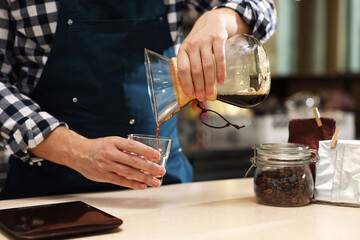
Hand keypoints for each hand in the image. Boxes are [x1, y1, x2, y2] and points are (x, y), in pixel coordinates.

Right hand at [30, 127, 164, 189]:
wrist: (78, 153)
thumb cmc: (99, 147)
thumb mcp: (112, 142)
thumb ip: (126, 148)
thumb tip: (145, 156)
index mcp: (114, 142)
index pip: (134, 146)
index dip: (147, 151)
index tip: (157, 156)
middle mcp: (110, 153)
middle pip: (133, 161)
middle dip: (149, 167)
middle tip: (161, 171)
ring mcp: (106, 165)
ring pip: (129, 172)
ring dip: (144, 178)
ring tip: (155, 182)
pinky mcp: (103, 175)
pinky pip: (121, 181)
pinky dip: (133, 184)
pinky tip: (142, 186)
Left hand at [177, 8, 249, 101]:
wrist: (212, 22)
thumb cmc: (200, 42)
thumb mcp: (190, 50)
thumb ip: (190, 65)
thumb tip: (192, 89)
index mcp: (183, 50)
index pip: (183, 69)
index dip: (186, 83)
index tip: (190, 94)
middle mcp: (192, 45)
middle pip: (196, 70)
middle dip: (199, 86)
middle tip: (203, 97)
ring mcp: (205, 41)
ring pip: (207, 66)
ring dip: (210, 82)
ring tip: (211, 93)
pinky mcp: (218, 39)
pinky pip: (220, 58)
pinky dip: (221, 72)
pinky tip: (221, 81)